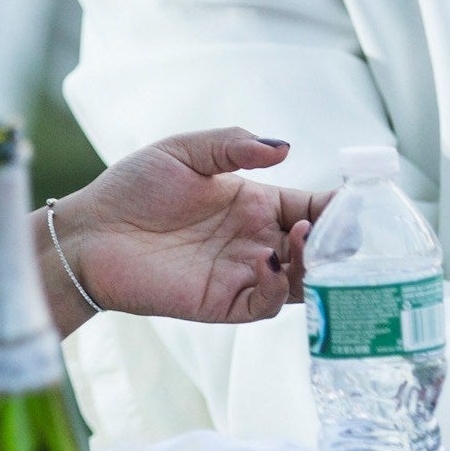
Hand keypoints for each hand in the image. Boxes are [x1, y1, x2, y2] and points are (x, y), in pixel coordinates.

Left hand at [55, 130, 328, 325]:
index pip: (313, 207)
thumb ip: (234, 146)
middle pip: (317, 249)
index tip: (361, 202)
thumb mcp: (184, 151)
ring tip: (306, 241)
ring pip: (300, 281)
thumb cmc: (133, 188)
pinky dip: (279, 289)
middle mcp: (256, 241)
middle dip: (338, 242)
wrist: (89, 233)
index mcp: (255, 204)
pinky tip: (272, 265)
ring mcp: (241, 274)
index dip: (339, 207)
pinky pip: (265, 304)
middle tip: (341, 230)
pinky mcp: (222, 303)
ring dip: (314, 265)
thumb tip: (285, 148)